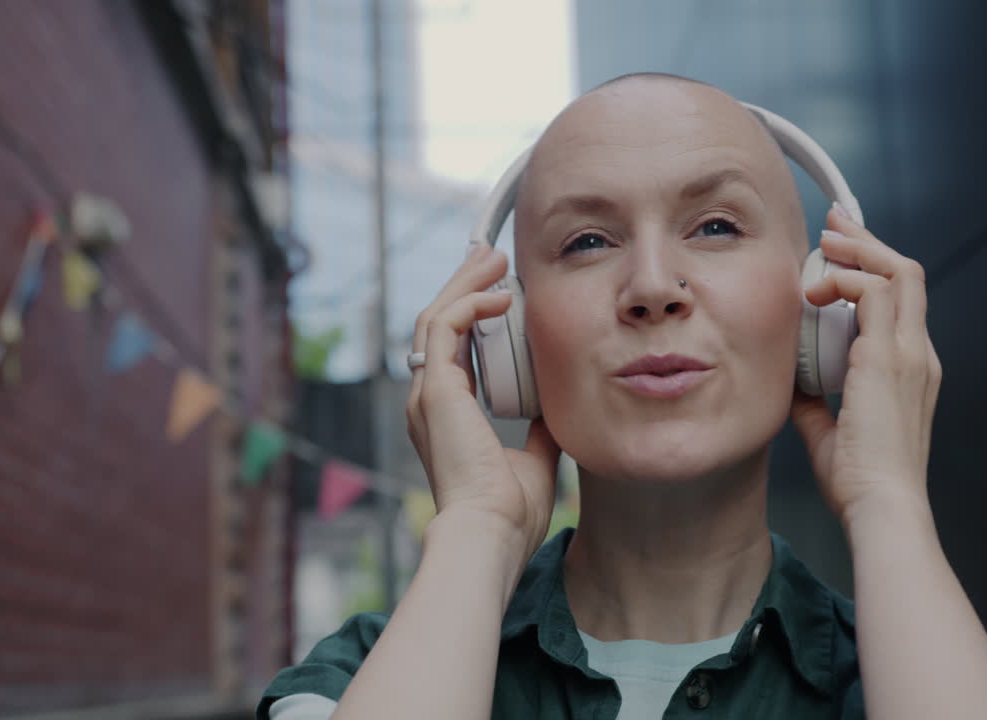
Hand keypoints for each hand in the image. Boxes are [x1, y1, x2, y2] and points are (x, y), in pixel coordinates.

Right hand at [406, 245, 561, 559]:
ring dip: (464, 284)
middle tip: (490, 258)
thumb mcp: (535, 459)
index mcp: (448, 416)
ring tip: (492, 258)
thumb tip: (559, 408)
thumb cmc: (509, 513)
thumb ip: (541, 430)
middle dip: (463, 287)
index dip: (470, 316)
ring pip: (435, 318)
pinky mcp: (436, 391)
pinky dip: (470, 304)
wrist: (491, 535)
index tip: (498, 291)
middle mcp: (430, 401)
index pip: (452, 351)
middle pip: (437, 326)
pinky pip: (444, 329)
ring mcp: (428, 395)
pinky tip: (500, 295)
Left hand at [789, 205, 941, 525]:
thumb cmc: (859, 480)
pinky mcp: (891, 358)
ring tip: (824, 242)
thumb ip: (815, 400)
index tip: (838, 251)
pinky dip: (844, 280)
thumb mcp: (829, 429)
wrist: (881, 505)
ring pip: (898, 272)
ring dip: (858, 250)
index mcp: (910, 370)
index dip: (871, 268)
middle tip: (833, 224)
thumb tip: (790, 381)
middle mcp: (918, 355)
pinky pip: (873, 292)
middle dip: (868, 242)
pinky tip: (815, 291)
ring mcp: (909, 354)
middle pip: (906, 273)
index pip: (900, 301)